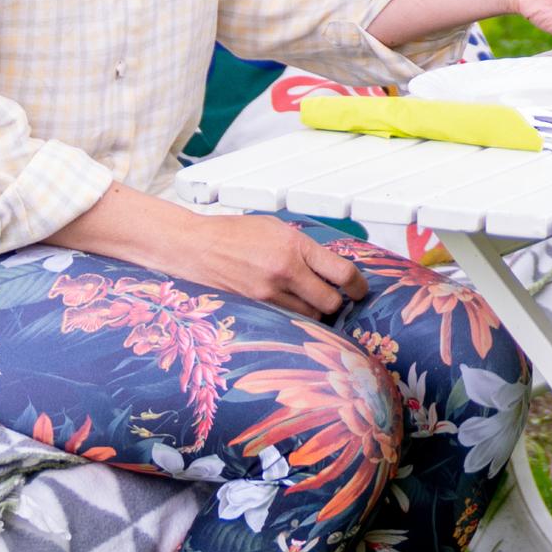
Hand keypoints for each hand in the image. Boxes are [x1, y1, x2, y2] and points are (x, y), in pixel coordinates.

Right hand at [61, 193, 367, 318]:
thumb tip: (331, 267)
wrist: (192, 246)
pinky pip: (285, 322)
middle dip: (337, 304)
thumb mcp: (274, 229)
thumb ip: (303, 248)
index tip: (360, 290)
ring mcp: (267, 294)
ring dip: (315, 315)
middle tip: (335, 301)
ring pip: (309, 318)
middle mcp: (284, 271)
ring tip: (310, 306)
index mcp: (294, 246)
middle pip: (330, 302)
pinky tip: (290, 314)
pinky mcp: (253, 309)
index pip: (342, 273)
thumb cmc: (232, 234)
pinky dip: (293, 321)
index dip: (357, 286)